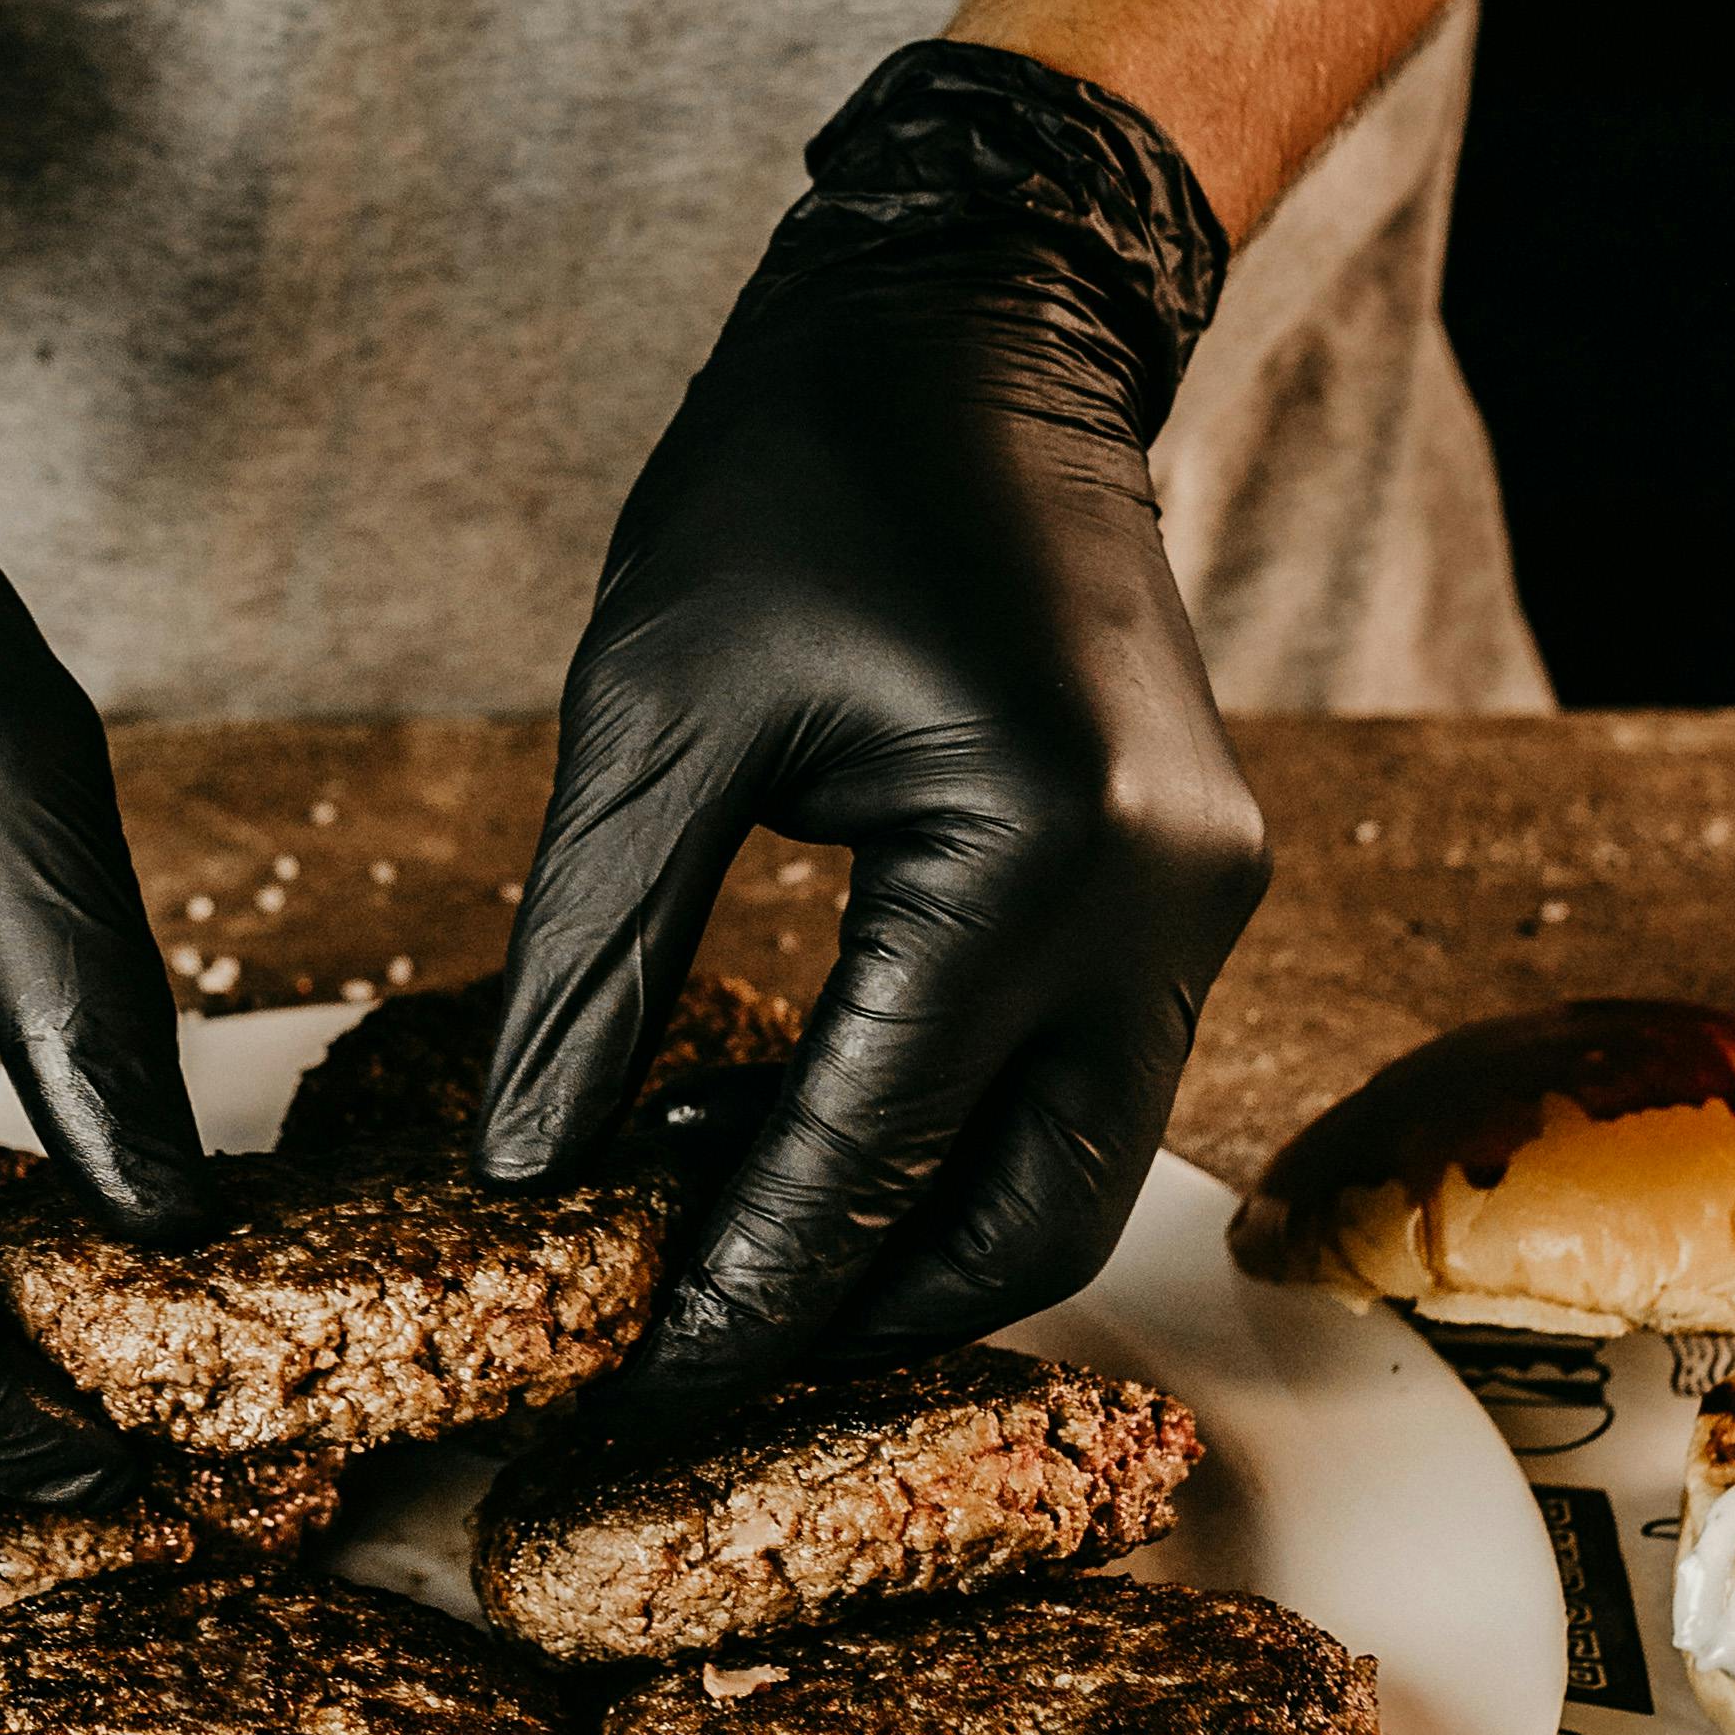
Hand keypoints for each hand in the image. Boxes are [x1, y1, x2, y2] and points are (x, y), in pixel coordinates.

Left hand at [477, 47, 1267, 1416]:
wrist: (983, 322)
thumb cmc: (802, 475)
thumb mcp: (652, 714)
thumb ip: (591, 963)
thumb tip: (534, 1182)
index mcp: (1023, 852)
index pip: (863, 1156)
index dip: (738, 1303)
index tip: (630, 1412)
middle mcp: (1156, 902)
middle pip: (1016, 1220)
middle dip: (852, 1319)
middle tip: (680, 1366)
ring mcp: (1200, 899)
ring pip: (1068, 1167)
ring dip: (908, 1234)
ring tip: (718, 1237)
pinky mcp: (1192, 883)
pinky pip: (1081, 1074)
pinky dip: (955, 1134)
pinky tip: (801, 1114)